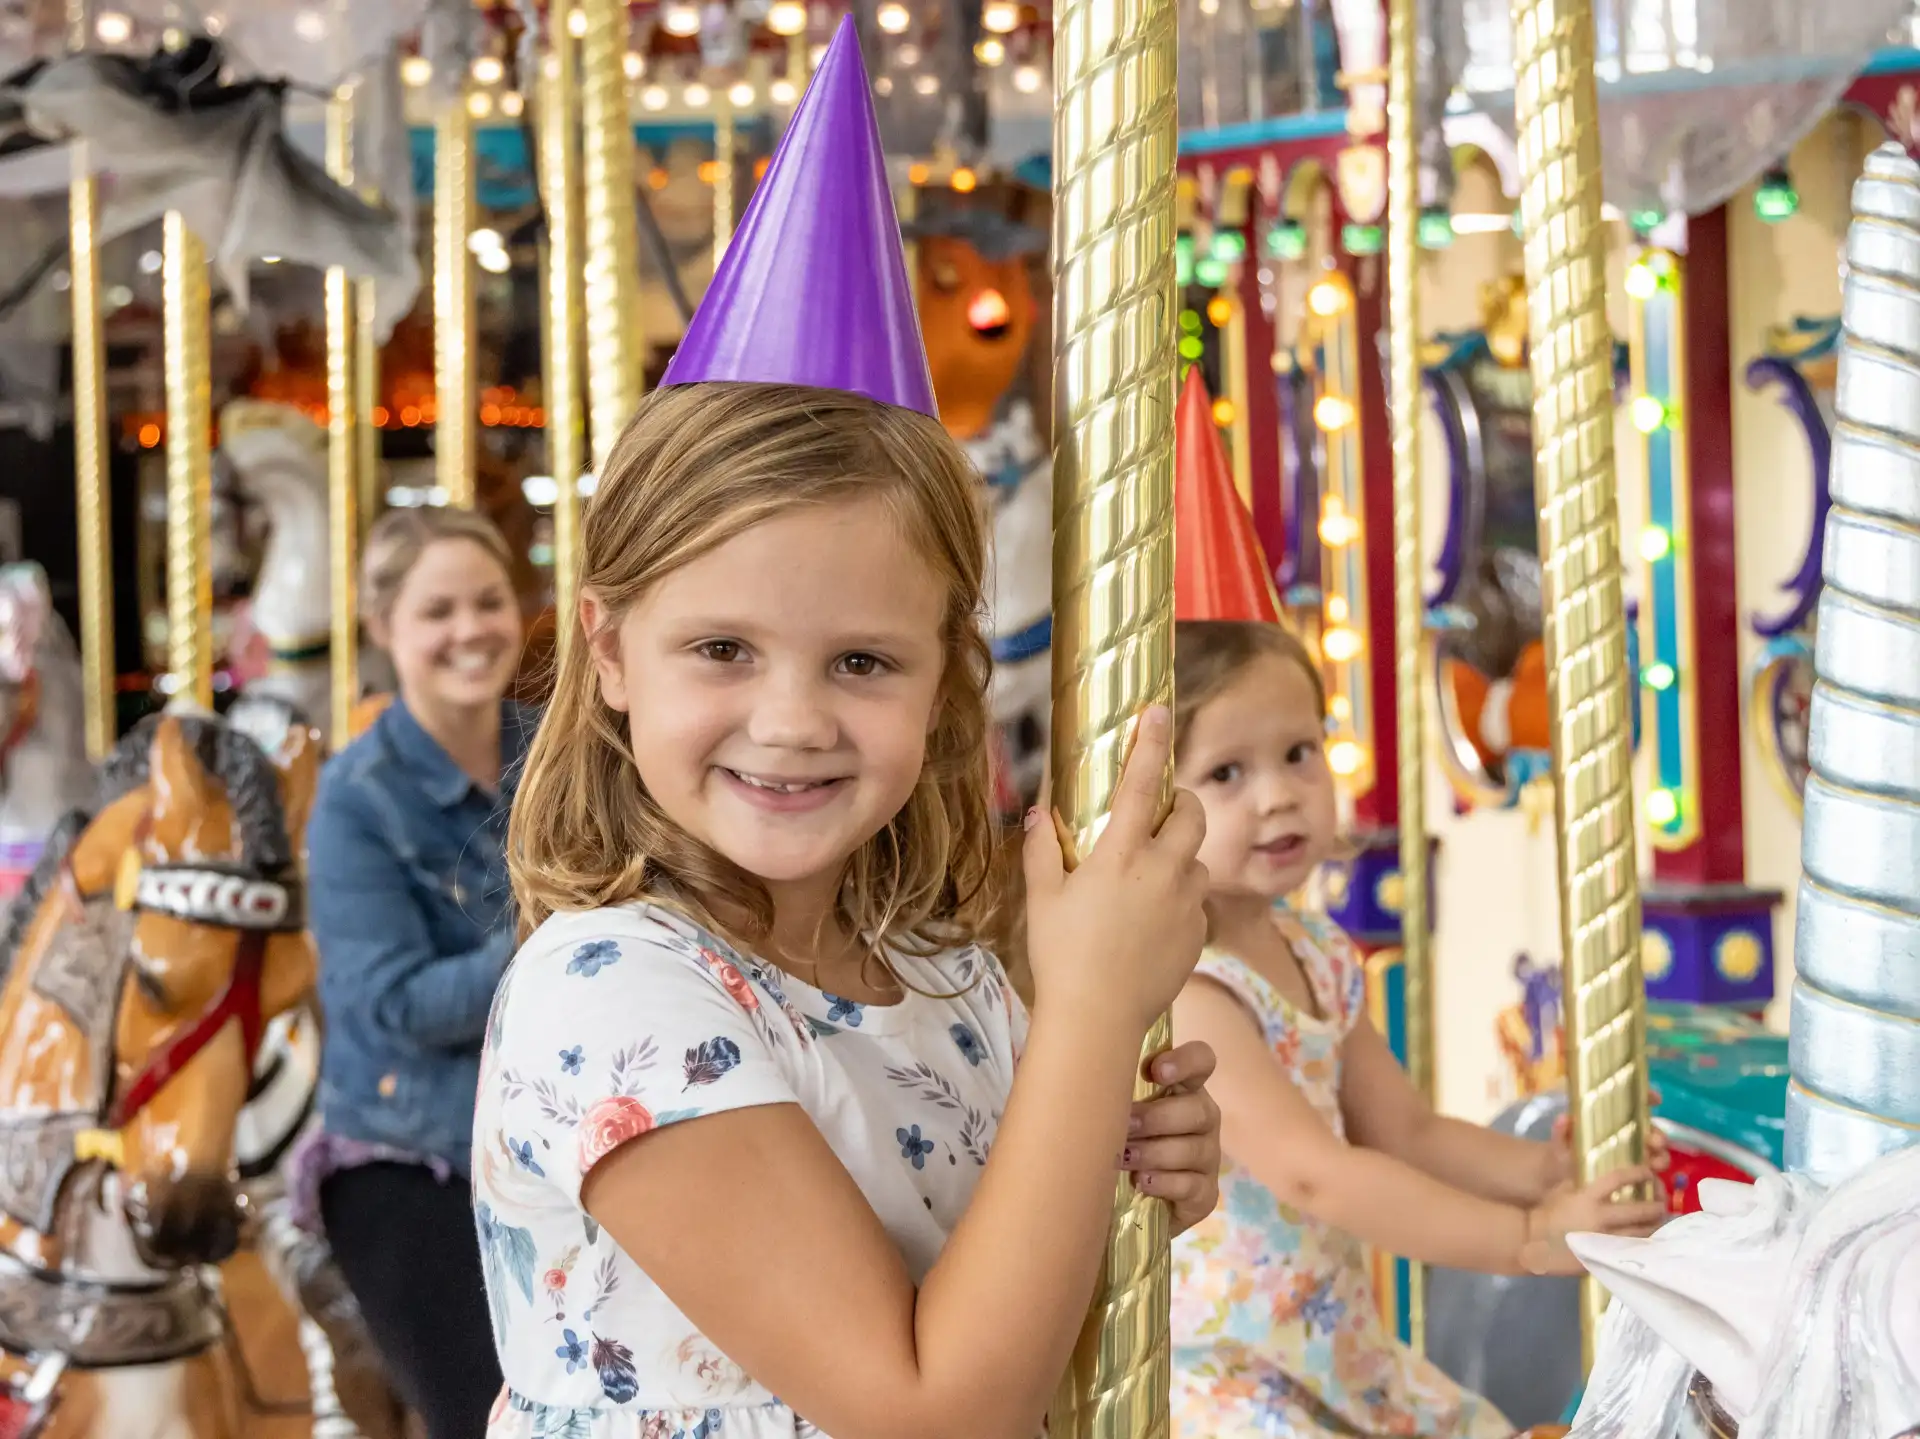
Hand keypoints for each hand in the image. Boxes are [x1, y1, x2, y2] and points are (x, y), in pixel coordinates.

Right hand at [1023, 704, 1208, 1035]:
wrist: (1098, 1019)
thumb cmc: (1060, 955)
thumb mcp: (1042, 898)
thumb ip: (1042, 850)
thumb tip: (1040, 812)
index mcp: (1120, 854)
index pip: (1141, 784)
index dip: (1150, 743)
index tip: (1158, 711)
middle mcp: (1162, 871)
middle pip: (1192, 816)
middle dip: (1183, 804)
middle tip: (1162, 812)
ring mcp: (1186, 904)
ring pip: (1197, 862)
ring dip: (1180, 858)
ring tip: (1148, 880)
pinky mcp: (1199, 934)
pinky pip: (1197, 904)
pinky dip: (1180, 900)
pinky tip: (1151, 924)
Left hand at [1121, 1042, 1220, 1233]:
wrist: (1128, 1203)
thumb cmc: (1116, 1141)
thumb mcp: (1113, 1111)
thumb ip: (1108, 1088)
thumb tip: (1075, 1070)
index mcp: (1183, 1088)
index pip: (1201, 1061)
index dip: (1185, 1061)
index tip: (1156, 1071)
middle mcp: (1201, 1118)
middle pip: (1198, 1110)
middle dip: (1157, 1118)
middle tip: (1125, 1125)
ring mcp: (1207, 1157)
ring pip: (1193, 1149)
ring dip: (1154, 1152)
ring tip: (1122, 1158)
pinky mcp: (1205, 1193)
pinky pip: (1191, 1185)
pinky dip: (1164, 1183)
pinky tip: (1140, 1182)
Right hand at [1520, 1165, 1668, 1275]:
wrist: (1532, 1242)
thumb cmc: (1547, 1212)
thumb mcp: (1562, 1189)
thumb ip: (1584, 1182)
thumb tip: (1605, 1173)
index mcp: (1587, 1197)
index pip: (1619, 1179)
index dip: (1638, 1174)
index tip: (1649, 1173)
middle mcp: (1600, 1218)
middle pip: (1640, 1210)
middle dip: (1656, 1204)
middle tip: (1662, 1201)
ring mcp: (1605, 1240)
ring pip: (1642, 1233)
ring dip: (1656, 1225)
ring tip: (1662, 1220)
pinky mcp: (1606, 1257)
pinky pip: (1632, 1250)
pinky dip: (1645, 1243)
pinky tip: (1651, 1239)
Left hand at [1546, 1087, 1668, 1189]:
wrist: (1565, 1189)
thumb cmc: (1565, 1160)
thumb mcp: (1561, 1145)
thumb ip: (1561, 1132)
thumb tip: (1565, 1118)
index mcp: (1613, 1124)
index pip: (1634, 1106)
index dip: (1647, 1098)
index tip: (1656, 1099)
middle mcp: (1629, 1139)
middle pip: (1652, 1132)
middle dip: (1658, 1135)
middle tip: (1655, 1141)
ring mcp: (1636, 1160)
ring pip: (1657, 1154)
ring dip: (1661, 1157)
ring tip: (1655, 1164)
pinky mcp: (1640, 1181)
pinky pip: (1655, 1180)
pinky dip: (1659, 1182)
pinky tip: (1655, 1184)